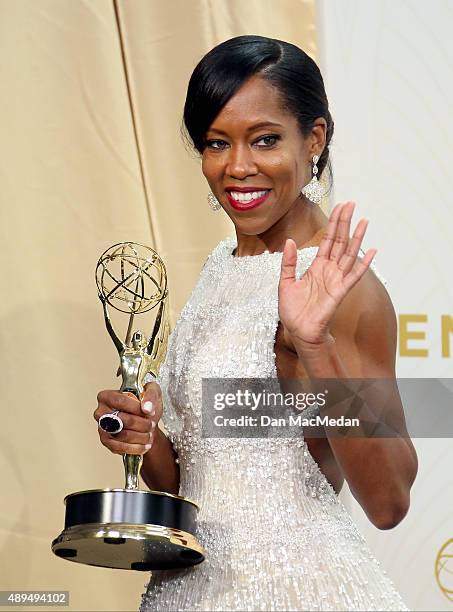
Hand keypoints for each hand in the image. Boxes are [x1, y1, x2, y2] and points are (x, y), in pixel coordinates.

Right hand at [94, 382, 162, 455]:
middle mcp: (101, 412)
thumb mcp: (153, 391)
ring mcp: (102, 428)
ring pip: (123, 435)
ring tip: (149, 434)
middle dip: (142, 424)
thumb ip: (151, 395)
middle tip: (151, 424)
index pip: (120, 401)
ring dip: (141, 436)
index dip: (137, 408)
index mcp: (107, 396)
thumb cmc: (145, 404)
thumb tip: (146, 407)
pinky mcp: (106, 441)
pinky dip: (136, 448)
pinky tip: (145, 444)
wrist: (146, 420)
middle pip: (122, 420)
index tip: (149, 412)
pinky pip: (120, 447)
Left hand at [278, 202, 376, 346]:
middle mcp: (329, 270)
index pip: (327, 240)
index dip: (334, 223)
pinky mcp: (339, 292)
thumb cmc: (293, 311)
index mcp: (316, 267)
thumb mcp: (285, 282)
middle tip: (352, 204)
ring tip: (365, 221)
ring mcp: (336, 280)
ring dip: (357, 238)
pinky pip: (353, 276)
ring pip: (349, 254)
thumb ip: (288, 262)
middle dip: (345, 223)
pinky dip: (363, 264)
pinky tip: (372, 251)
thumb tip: (290, 241)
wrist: (299, 331)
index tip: (340, 207)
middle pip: (340, 242)